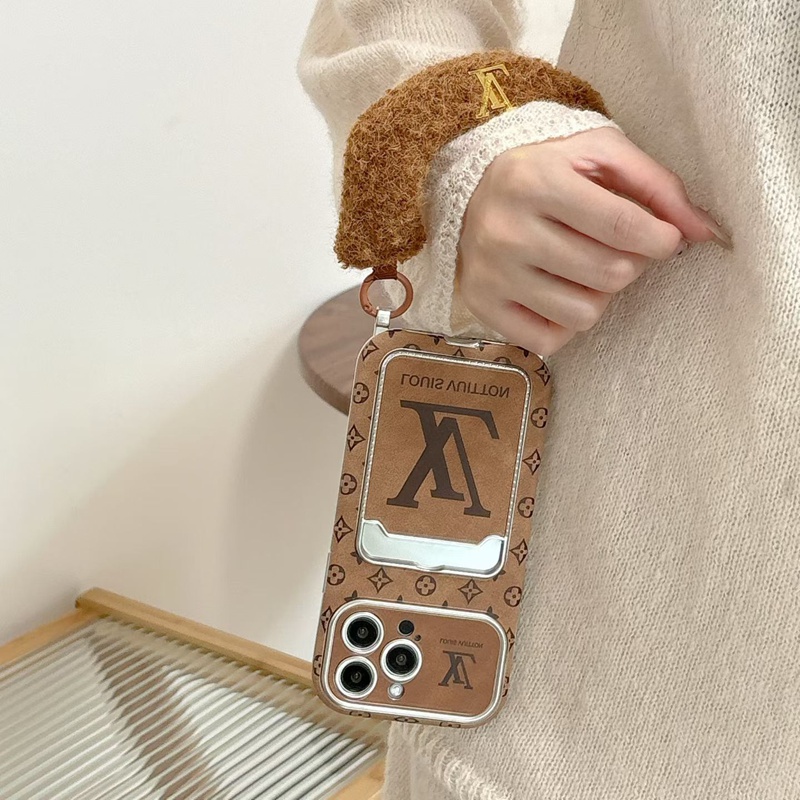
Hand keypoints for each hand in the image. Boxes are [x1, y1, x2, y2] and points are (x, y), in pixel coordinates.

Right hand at [457, 126, 731, 355]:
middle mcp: (506, 230)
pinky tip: (556, 294)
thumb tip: (706, 231)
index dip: (660, 239)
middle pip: (609, 274)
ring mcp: (491, 273)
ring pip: (583, 314)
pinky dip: (563, 324)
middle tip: (617, 250)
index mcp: (537, 181)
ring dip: (598, 296)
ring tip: (584, 271)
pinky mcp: (482, 305)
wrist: (471, 194)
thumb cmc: (547, 171)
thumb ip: (657, 186)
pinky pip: (548, 340)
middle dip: (630, 264)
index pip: (621, 225)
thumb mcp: (598, 155)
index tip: (665, 239)